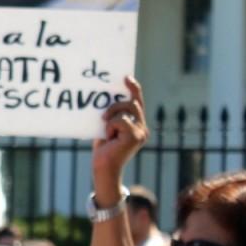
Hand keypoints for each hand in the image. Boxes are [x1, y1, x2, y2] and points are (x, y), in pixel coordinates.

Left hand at [92, 76, 147, 202]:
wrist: (103, 167)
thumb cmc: (103, 150)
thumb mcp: (107, 128)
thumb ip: (111, 117)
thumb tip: (104, 100)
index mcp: (137, 125)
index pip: (137, 102)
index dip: (133, 89)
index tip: (126, 77)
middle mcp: (142, 128)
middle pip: (131, 104)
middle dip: (115, 105)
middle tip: (103, 116)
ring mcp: (141, 132)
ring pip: (125, 111)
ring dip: (110, 119)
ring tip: (107, 133)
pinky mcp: (136, 136)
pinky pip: (119, 120)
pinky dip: (110, 127)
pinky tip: (109, 139)